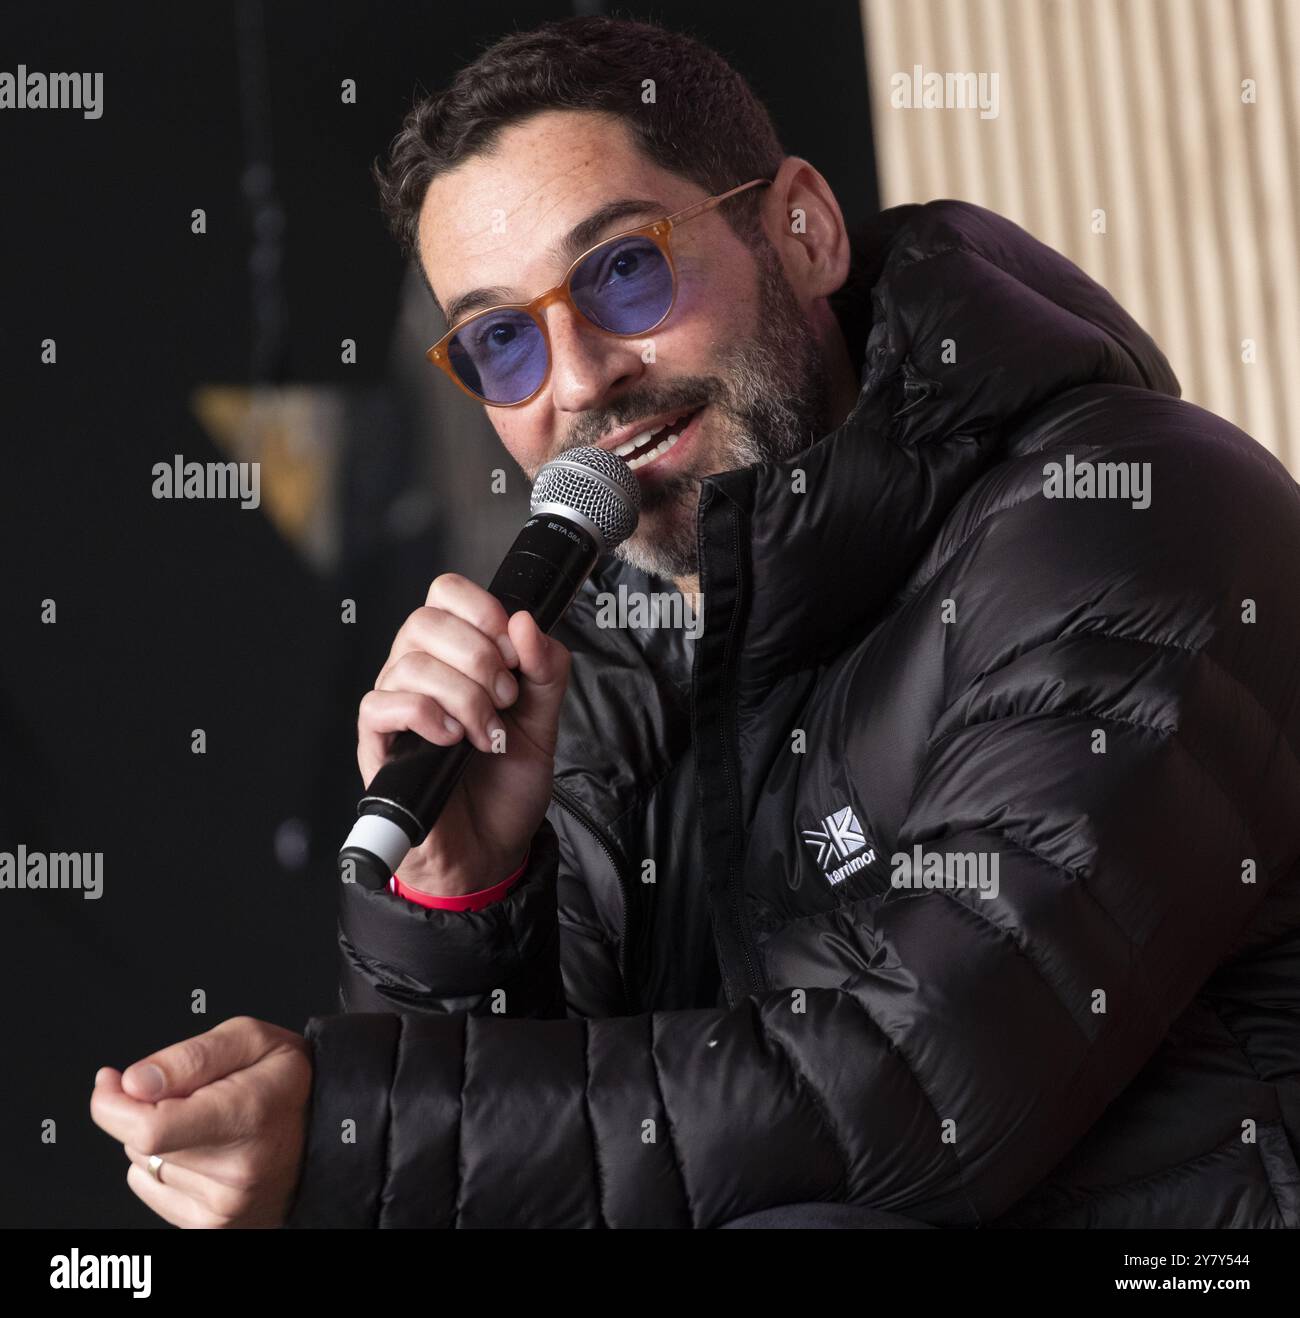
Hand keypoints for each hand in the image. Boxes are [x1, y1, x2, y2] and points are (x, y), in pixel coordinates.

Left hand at [89, 1016, 311, 1228]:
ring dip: (160, 1138)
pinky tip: (205, 1151)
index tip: (111, 1081)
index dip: (113, 1104)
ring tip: (210, 1123)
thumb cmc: (290, 1081)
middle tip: (190, 1091)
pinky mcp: (213, 1225)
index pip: (148, 1128)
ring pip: (143, 1164)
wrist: (331, 1131)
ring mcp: (224, 1206)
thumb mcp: (252, 1039)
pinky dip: (165, 1165)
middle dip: (144, 1109)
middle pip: (140, 1143)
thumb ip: (190, 1056)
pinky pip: (151, 1188)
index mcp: (245, 1115)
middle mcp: (236, 1169)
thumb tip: (133, 1083)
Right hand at [357, 573, 571, 896]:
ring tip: (486, 733)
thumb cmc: (506, 784)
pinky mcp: (376, 744)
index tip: (512, 648)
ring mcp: (394, 707)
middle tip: (505, 698)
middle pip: (425, 620)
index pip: (446, 593)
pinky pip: (382, 704)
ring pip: (410, 663)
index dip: (481, 609)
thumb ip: (546, 669)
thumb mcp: (545, 720)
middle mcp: (418, 673)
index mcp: (455, 656)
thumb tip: (526, 622)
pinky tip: (452, 740)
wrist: (492, 848)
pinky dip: (426, 716)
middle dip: (479, 657)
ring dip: (463, 697)